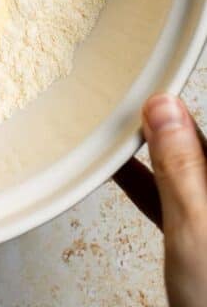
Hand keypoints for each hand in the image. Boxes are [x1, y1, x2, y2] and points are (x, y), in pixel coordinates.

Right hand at [114, 94, 206, 306]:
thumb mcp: (196, 230)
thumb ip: (180, 167)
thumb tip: (165, 108)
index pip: (201, 123)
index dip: (168, 98)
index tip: (135, 76)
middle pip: (195, 139)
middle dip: (158, 117)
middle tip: (117, 95)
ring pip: (183, 166)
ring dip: (149, 150)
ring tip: (109, 128)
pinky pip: (177, 194)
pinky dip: (150, 182)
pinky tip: (122, 170)